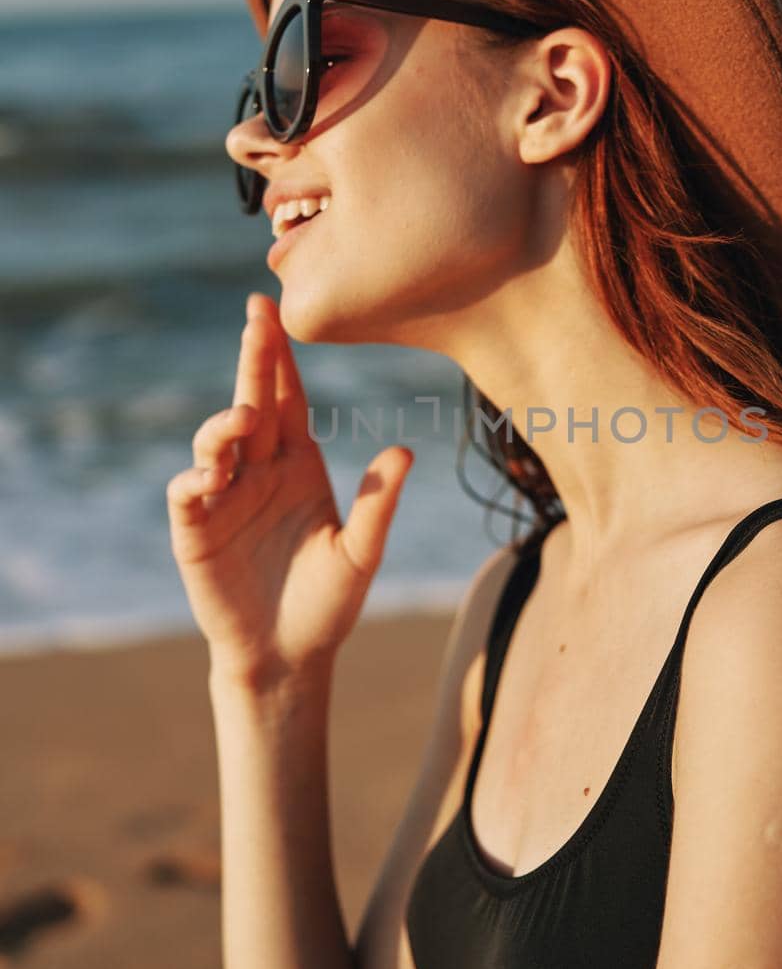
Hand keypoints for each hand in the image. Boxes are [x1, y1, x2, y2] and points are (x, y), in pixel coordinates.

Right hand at [166, 292, 414, 686]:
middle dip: (254, 360)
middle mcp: (258, 471)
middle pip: (253, 403)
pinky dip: (194, 478)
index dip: (283, 358)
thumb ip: (379, 504)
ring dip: (225, 423)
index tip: (278, 311)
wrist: (288, 657)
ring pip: (215, 442)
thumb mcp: (361, 553)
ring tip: (243, 419)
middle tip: (257, 316)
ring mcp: (224, 498)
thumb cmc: (328, 603)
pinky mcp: (196, 531)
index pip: (289, 400)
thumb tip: (406, 451)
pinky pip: (188, 494)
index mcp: (298, 464)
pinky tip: (210, 474)